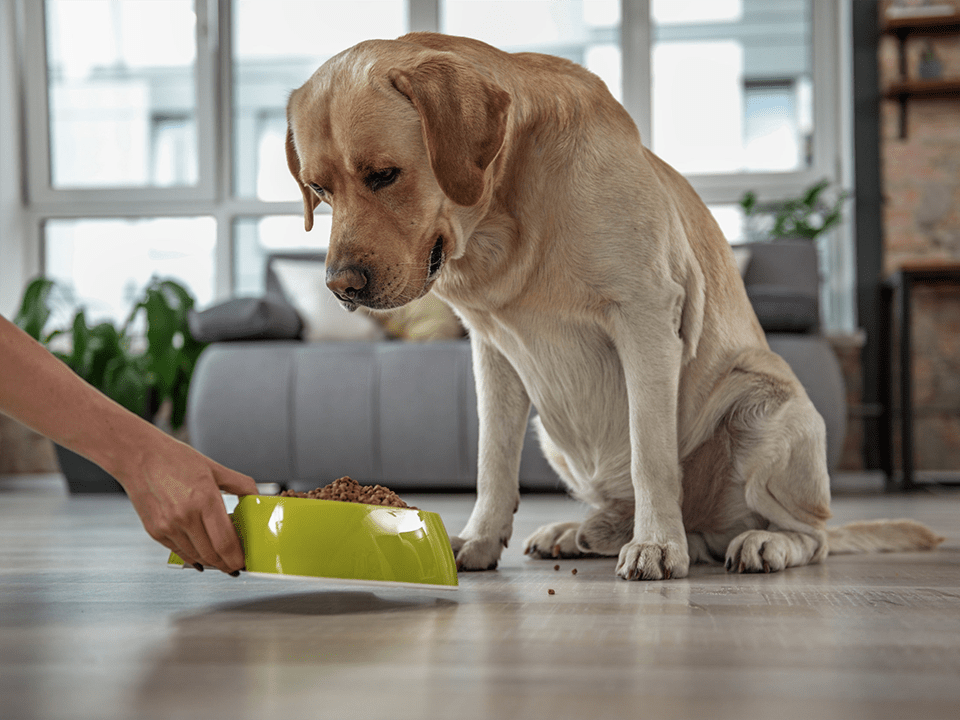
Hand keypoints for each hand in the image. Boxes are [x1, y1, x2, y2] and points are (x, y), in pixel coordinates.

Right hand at [119, 437, 258, 574]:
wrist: (138, 456)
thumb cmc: (174, 459)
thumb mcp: (214, 468)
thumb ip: (240, 484)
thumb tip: (257, 496)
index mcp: (204, 499)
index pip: (226, 542)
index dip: (238, 557)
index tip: (245, 561)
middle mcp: (185, 516)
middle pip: (212, 555)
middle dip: (228, 564)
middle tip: (237, 564)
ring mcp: (168, 526)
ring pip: (196, 557)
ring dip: (212, 562)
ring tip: (222, 559)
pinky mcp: (155, 532)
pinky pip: (180, 552)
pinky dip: (194, 556)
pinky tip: (202, 554)